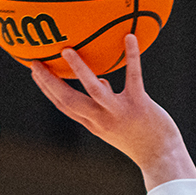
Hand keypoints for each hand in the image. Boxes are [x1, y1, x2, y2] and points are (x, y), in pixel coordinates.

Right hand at [28, 35, 195, 189]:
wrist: (161, 157)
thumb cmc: (141, 138)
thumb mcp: (116, 123)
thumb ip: (104, 105)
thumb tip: (100, 80)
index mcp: (93, 123)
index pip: (63, 105)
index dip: (46, 88)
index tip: (34, 71)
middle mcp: (101, 119)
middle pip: (68, 100)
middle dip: (50, 82)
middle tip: (36, 62)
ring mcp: (119, 112)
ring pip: (94, 89)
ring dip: (79, 70)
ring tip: (67, 50)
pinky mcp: (139, 105)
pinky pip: (133, 77)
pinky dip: (132, 56)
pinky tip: (130, 37)